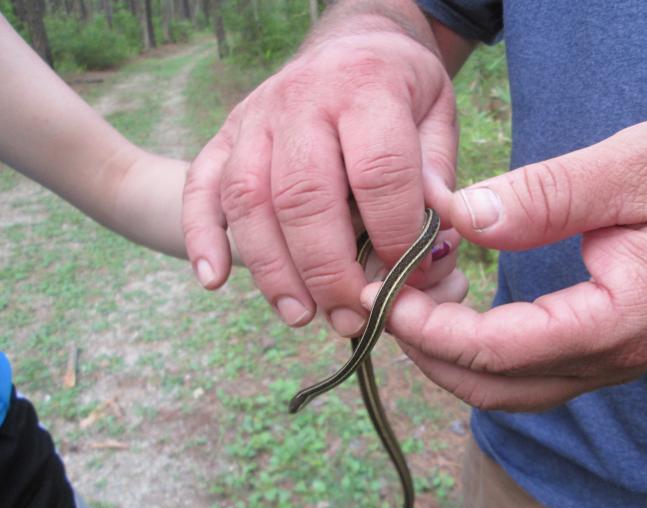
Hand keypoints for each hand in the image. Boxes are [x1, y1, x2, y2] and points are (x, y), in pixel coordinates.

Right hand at [182, 24, 456, 336]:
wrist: (352, 43)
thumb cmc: (400, 89)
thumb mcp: (437, 114)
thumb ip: (436, 173)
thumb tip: (433, 239)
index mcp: (366, 89)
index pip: (379, 173)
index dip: (396, 235)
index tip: (409, 277)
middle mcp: (302, 100)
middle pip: (304, 197)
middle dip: (328, 270)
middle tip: (352, 317)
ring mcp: (254, 118)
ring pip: (249, 200)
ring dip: (272, 269)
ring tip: (302, 316)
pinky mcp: (224, 136)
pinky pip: (200, 186)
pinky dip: (201, 235)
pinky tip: (214, 279)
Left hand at [363, 115, 646, 410]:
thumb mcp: (633, 166)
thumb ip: (545, 196)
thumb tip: (460, 216)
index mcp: (618, 321)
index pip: (500, 351)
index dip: (430, 331)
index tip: (382, 295)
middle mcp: (612, 359)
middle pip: (494, 388)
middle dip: (426, 352)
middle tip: (381, 300)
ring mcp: (611, 363)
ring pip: (508, 391)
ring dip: (448, 359)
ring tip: (408, 306)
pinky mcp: (606, 350)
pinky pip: (528, 374)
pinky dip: (479, 354)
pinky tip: (455, 315)